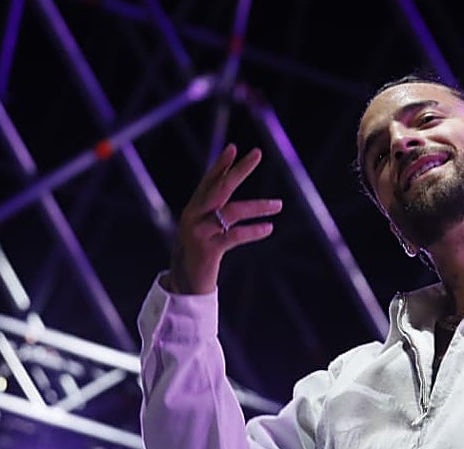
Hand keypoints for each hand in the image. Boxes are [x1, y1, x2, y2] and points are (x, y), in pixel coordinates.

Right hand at [167, 144, 282, 294]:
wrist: (184, 285)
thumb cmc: (198, 256)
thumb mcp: (203, 230)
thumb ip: (212, 213)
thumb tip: (226, 194)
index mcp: (193, 209)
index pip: (209, 182)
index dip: (221, 165)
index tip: (235, 148)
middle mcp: (193, 216)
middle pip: (219, 187)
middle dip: (239, 170)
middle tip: (258, 153)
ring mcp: (198, 232)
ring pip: (231, 211)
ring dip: (257, 206)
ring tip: (279, 204)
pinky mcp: (207, 250)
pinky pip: (234, 236)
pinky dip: (253, 231)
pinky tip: (268, 228)